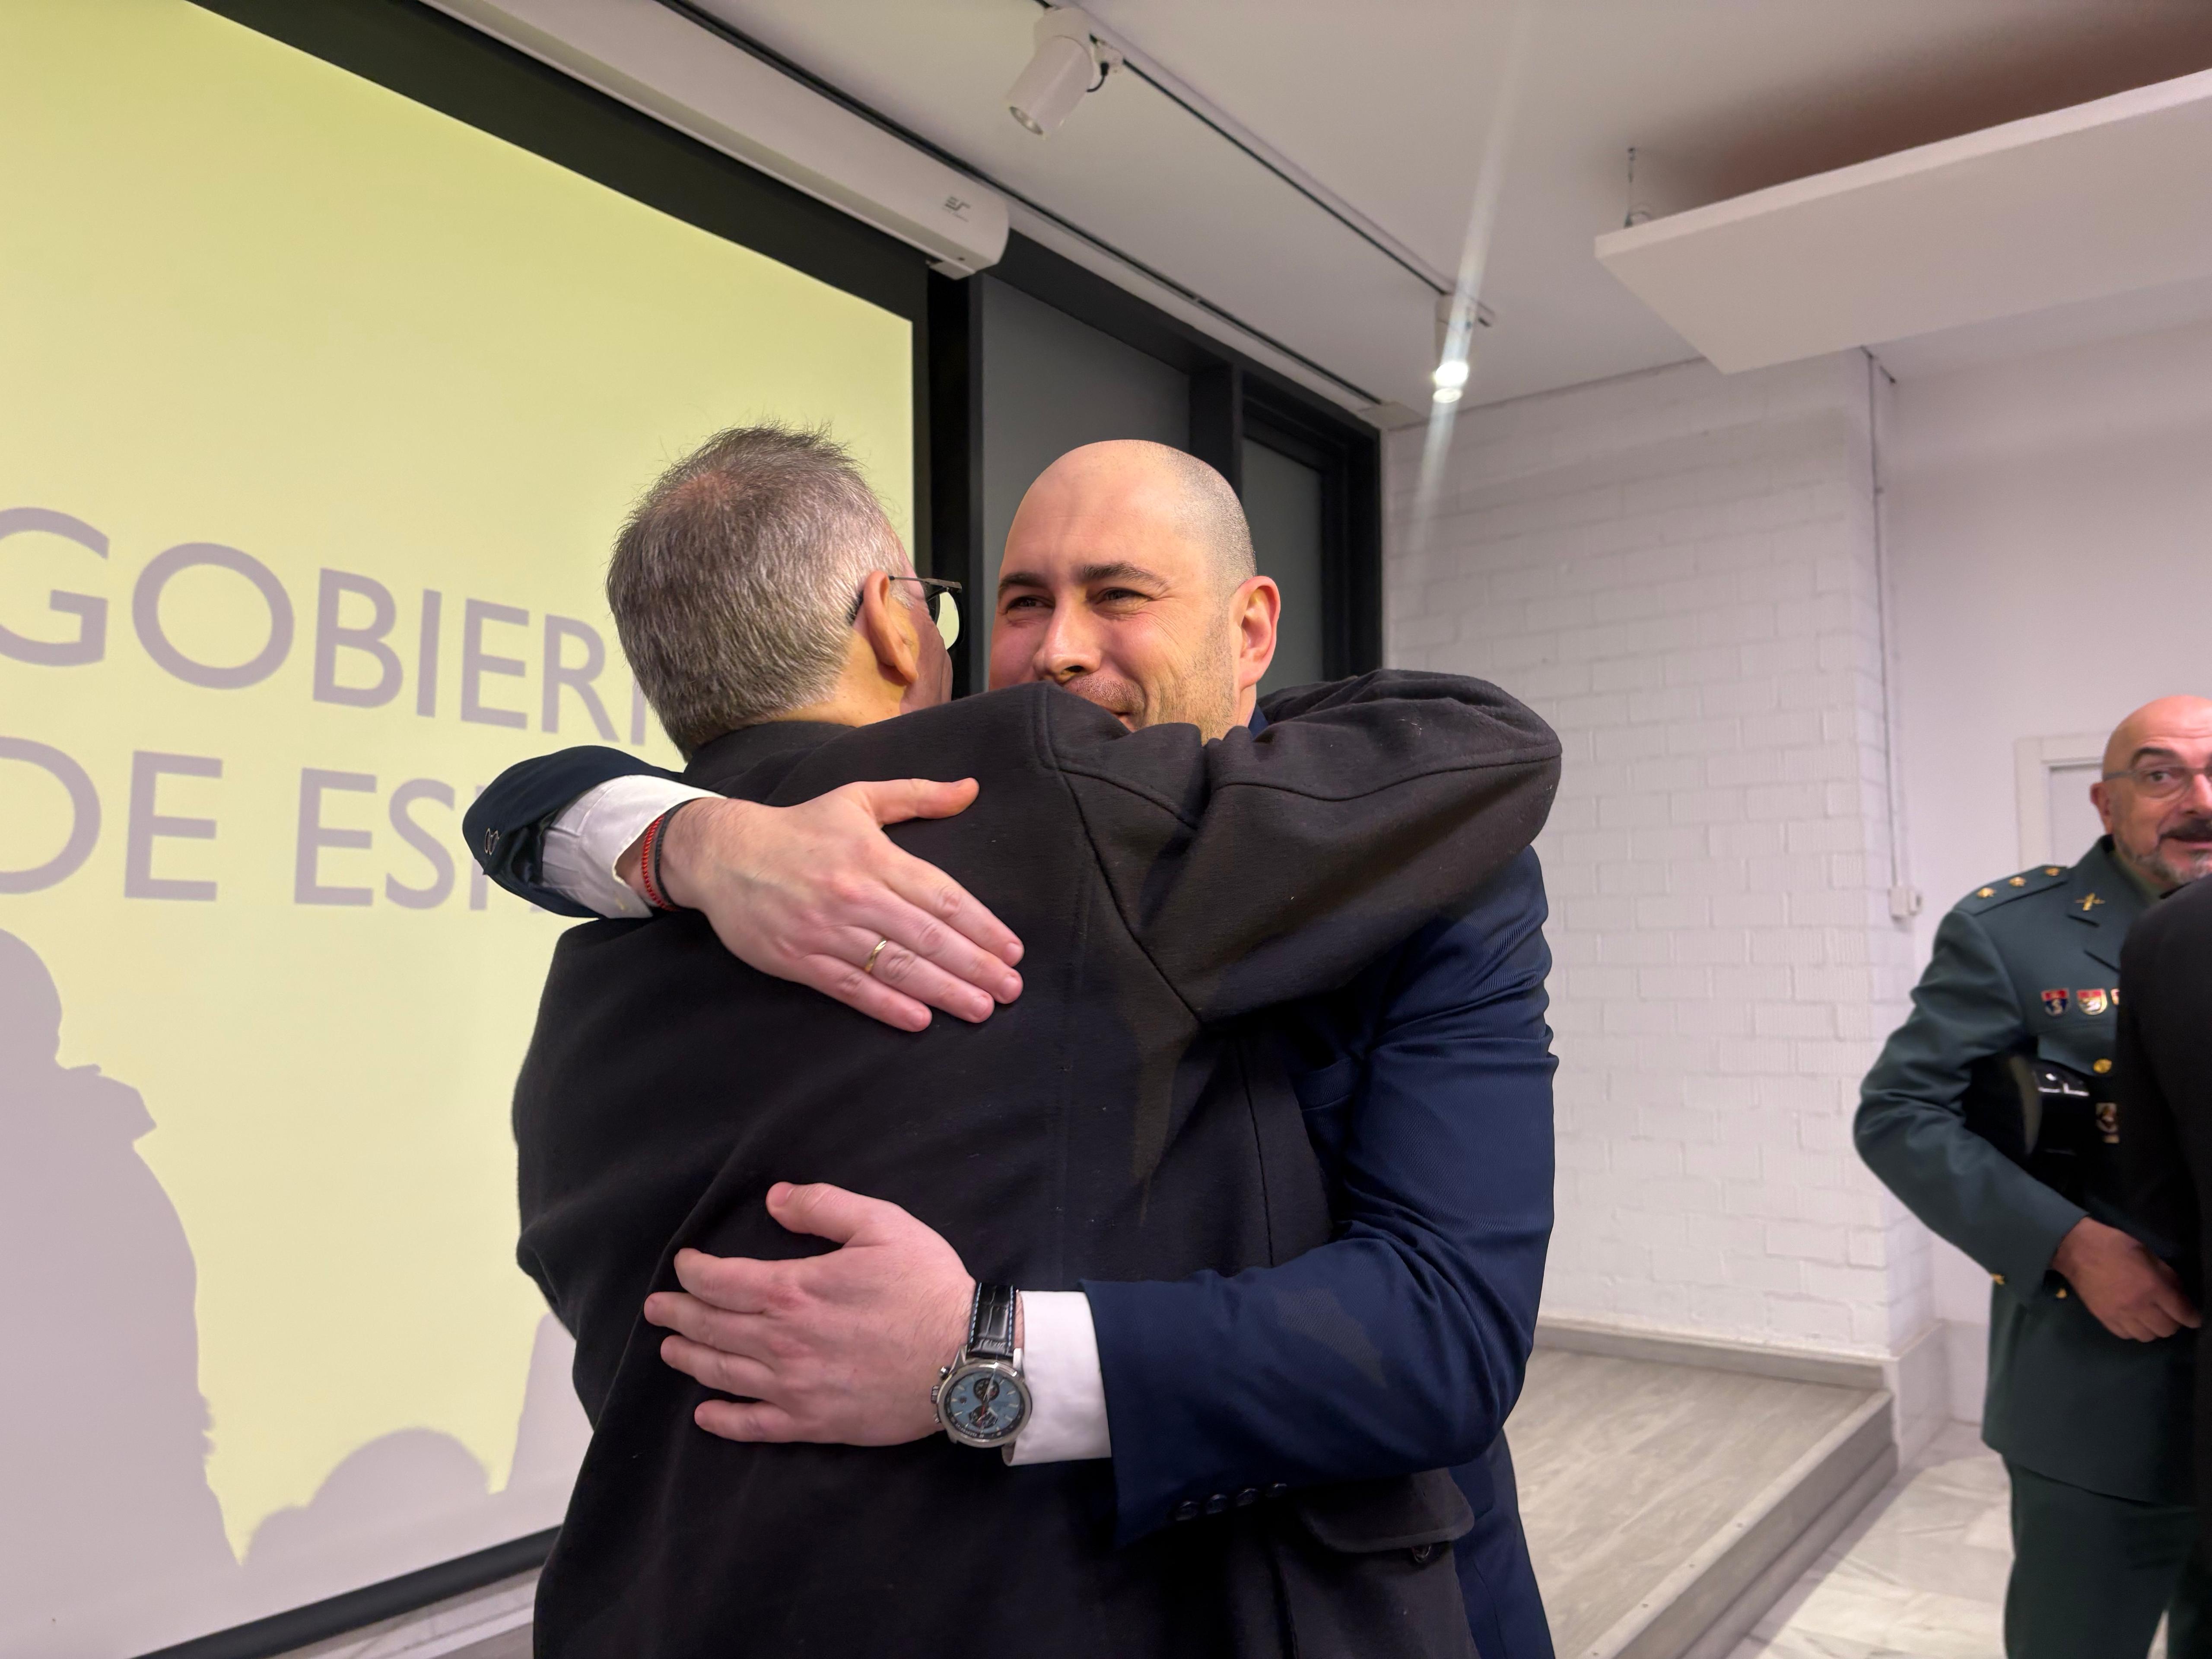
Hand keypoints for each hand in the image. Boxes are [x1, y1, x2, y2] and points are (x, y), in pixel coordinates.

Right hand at [625, 782, 1022, 1031]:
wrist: (723, 853)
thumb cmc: (800, 827)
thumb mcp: (858, 798)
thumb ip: (917, 795)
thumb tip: (971, 788)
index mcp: (874, 855)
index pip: (941, 894)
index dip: (981, 925)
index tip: (1012, 949)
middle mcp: (854, 893)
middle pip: (927, 936)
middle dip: (975, 966)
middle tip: (1011, 989)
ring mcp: (825, 929)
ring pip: (894, 965)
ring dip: (943, 991)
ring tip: (981, 1009)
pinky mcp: (797, 958)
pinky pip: (850, 987)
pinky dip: (886, 1005)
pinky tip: (920, 1019)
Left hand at [644, 1182, 982, 1444]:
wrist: (965, 1357)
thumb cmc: (926, 1286)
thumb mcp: (882, 1224)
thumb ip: (823, 1206)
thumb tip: (774, 1198)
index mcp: (793, 1290)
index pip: (721, 1280)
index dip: (694, 1271)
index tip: (683, 1265)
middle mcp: (782, 1341)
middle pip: (713, 1327)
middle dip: (678, 1315)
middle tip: (656, 1309)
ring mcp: (794, 1386)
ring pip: (724, 1373)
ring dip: (690, 1359)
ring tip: (670, 1350)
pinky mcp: (814, 1423)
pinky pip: (755, 1426)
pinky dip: (724, 1421)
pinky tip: (705, 1415)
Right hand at [2051, 1217, 2201, 1340]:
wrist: (2076, 1250)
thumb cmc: (2115, 1246)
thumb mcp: (2148, 1254)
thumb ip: (2166, 1276)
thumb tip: (2179, 1294)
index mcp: (2152, 1287)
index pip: (2182, 1313)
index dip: (2193, 1317)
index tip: (2193, 1317)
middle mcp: (2139, 1306)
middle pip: (2167, 1329)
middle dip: (2173, 1322)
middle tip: (2169, 1313)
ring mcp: (2120, 1315)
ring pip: (2147, 1336)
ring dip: (2153, 1328)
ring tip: (2150, 1317)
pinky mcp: (2104, 1319)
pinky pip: (2127, 1335)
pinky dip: (2134, 1330)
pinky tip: (2132, 1318)